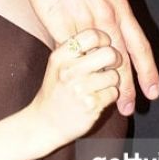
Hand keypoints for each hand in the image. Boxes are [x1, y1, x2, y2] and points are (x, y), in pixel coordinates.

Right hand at [11, 0, 158, 115]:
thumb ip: (108, 10)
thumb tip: (111, 32)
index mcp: (119, 5)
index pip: (140, 45)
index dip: (148, 70)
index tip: (153, 90)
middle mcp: (107, 15)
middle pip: (123, 59)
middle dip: (129, 86)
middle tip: (131, 107)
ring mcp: (84, 20)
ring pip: (100, 61)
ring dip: (105, 84)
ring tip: (108, 103)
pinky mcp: (61, 23)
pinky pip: (73, 53)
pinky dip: (78, 70)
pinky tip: (79, 84)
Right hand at [29, 29, 120, 149]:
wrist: (43, 124)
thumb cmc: (55, 92)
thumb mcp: (57, 65)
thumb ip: (77, 50)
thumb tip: (106, 35)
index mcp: (60, 56)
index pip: (91, 35)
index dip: (104, 38)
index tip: (104, 45)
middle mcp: (69, 70)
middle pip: (109, 53)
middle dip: (115, 59)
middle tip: (111, 65)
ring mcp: (80, 88)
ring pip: (114, 75)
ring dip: (112, 81)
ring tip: (99, 86)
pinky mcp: (91, 105)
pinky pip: (114, 93)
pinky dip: (110, 97)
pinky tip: (98, 99)